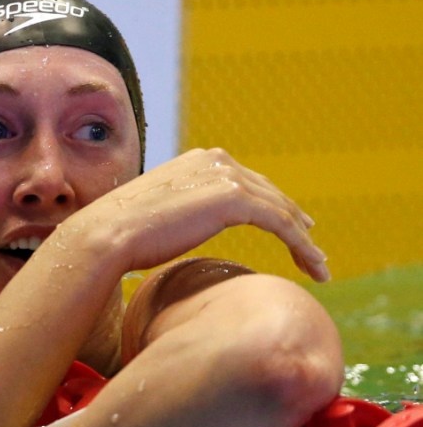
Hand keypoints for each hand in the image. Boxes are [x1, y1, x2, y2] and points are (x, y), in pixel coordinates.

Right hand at [69, 148, 328, 281]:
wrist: (109, 234)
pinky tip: (312, 265)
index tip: (292, 226)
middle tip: (311, 248)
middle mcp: (216, 161)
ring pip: (281, 209)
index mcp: (199, 160)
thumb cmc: (122, 233)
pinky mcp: (235, 199)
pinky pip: (281, 224)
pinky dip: (301, 245)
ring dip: (304, 240)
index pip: (248, 181)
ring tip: (318, 266)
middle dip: (294, 221)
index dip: (274, 204)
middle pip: (269, 193)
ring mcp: (227, 177)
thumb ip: (181, 209)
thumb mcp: (159, 212)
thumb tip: (181, 224)